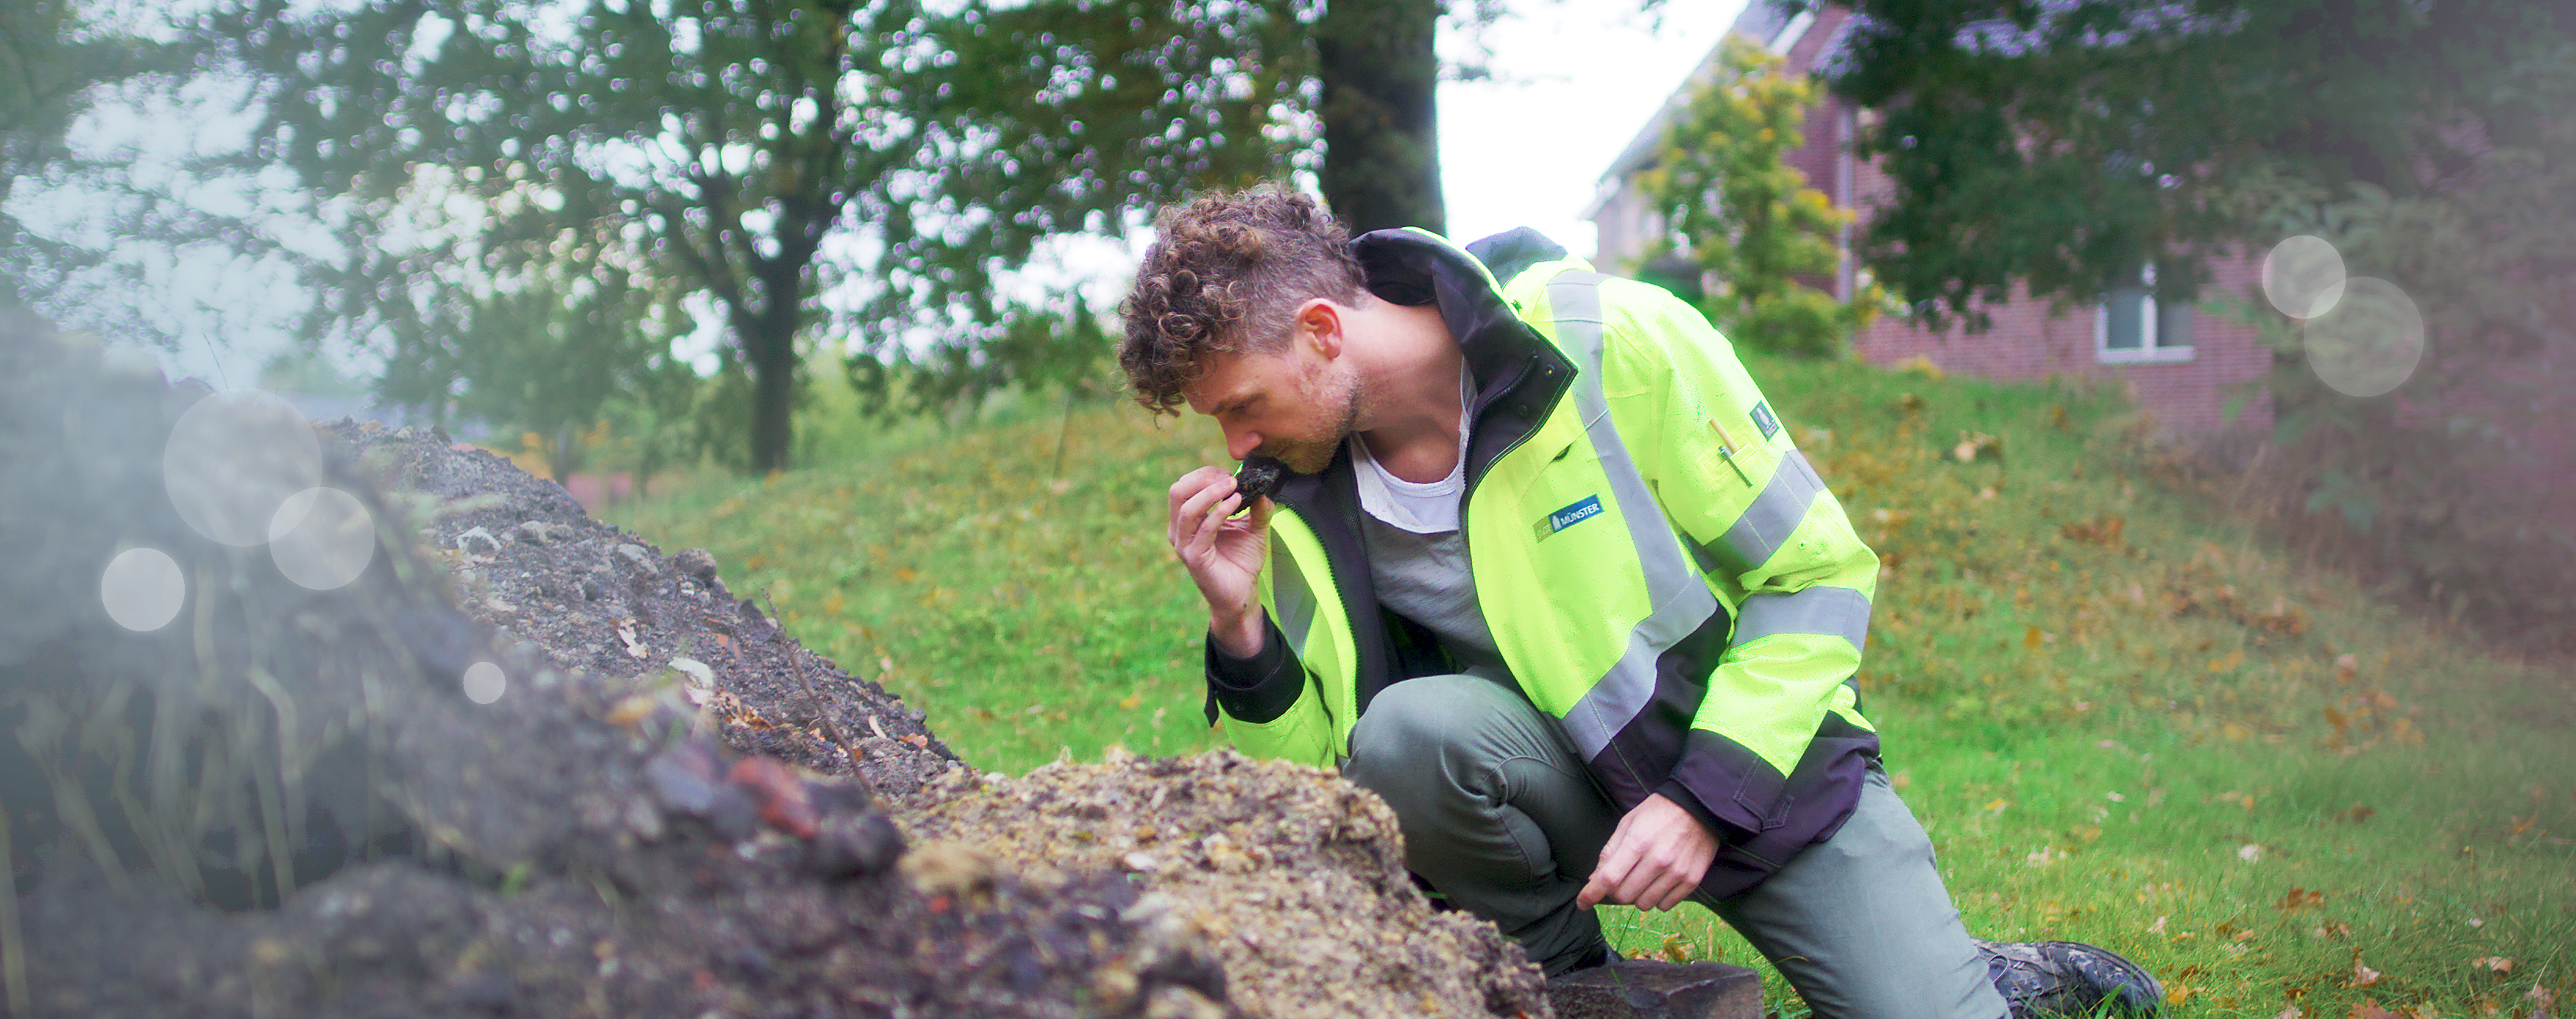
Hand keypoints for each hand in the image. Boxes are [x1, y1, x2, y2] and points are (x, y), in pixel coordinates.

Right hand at [1166, 466, 1271, 655]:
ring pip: (1186, 508)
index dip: (1206, 474)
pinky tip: (1236, 503)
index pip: (1185, 485)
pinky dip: (1220, 511)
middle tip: (1230, 478)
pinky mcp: (1194, 558)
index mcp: (1187, 519)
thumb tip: (1262, 488)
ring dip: (1211, 492)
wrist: (1242, 593)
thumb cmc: (1242, 561)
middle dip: (1204, 479)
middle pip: (1177, 491)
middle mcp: (1179, 530)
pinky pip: (1204, 528)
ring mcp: (1184, 544)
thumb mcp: (1254, 528)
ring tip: (1234, 488)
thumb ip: (1258, 508)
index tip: (1231, 474)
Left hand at [1577, 793, 1717, 911]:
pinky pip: (1665, 905)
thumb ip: (1610, 852)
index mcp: (1637, 842)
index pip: (1609, 878)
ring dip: (1637, 896)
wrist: (1698, 807)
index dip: (1591, 894)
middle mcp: (1658, 860)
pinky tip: (1659, 882)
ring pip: (1644, 904)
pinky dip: (1657, 898)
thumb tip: (1594, 879)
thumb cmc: (1658, 813)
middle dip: (1616, 892)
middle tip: (1621, 879)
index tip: (1583, 902)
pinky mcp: (1692, 880)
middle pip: (1624, 895)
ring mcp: (1676, 872)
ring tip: (1643, 878)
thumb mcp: (1628, 823)